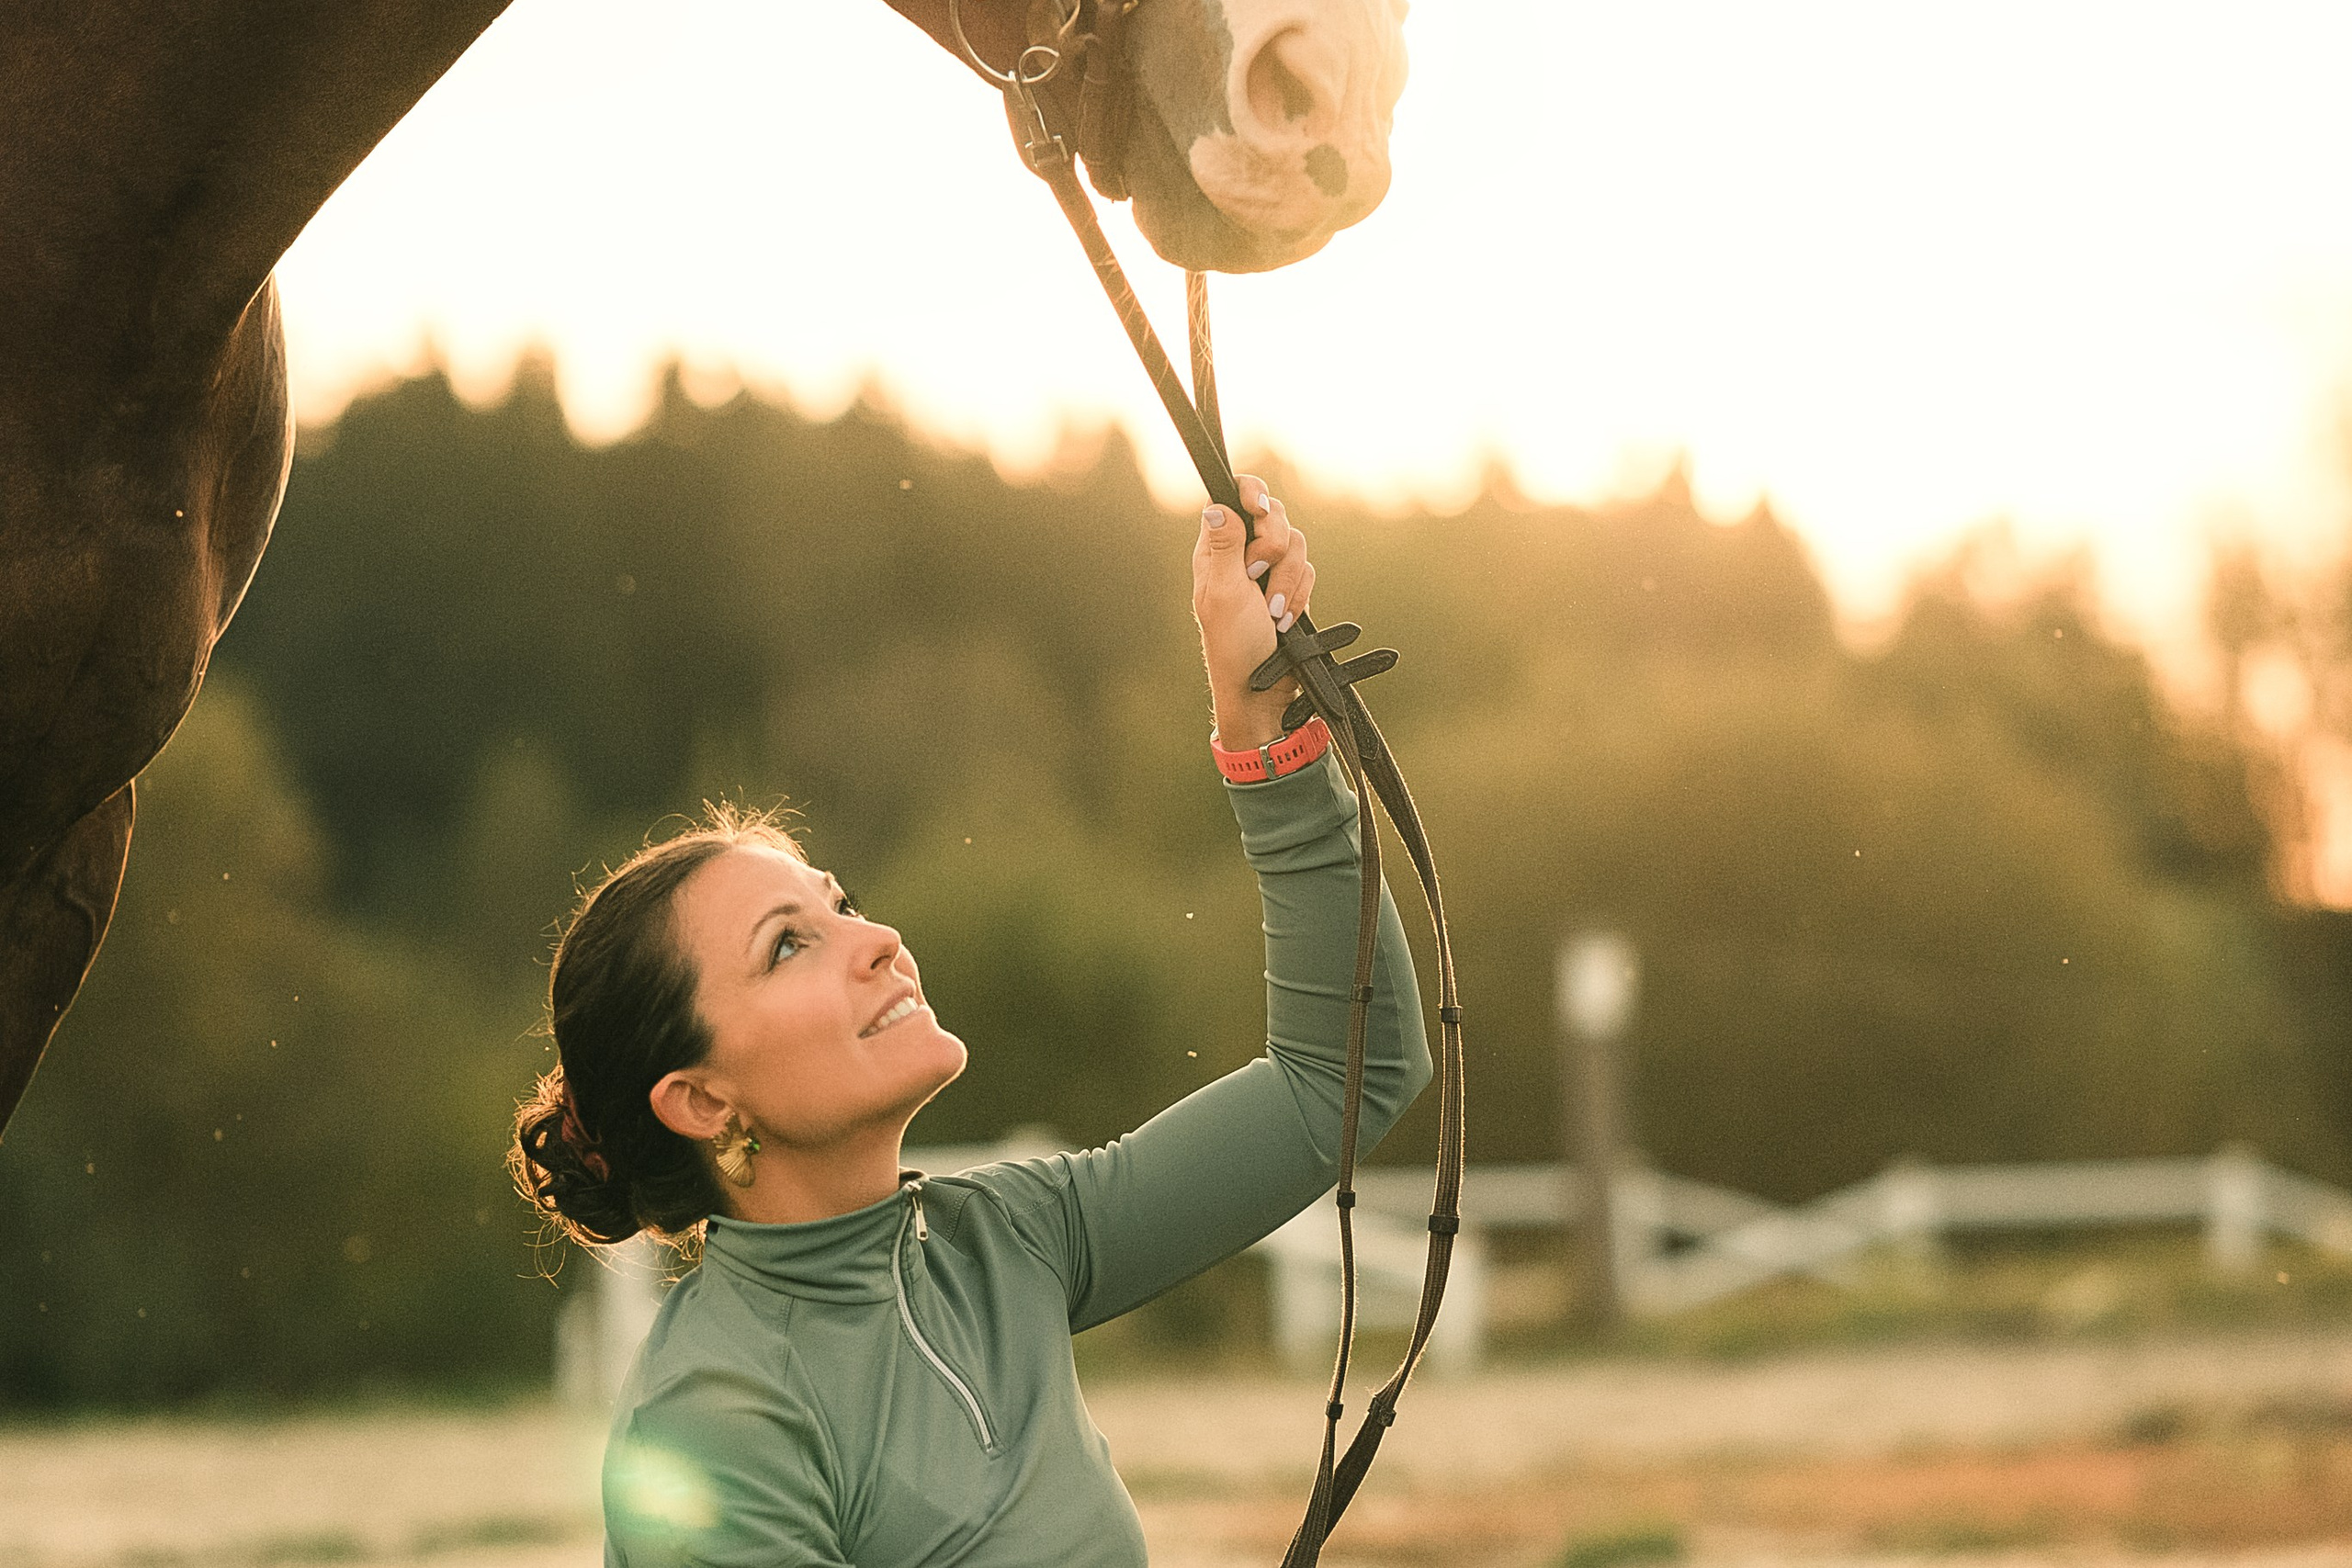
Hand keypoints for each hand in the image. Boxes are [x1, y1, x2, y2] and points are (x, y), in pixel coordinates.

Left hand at [1192, 475, 1313, 750]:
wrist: (1263, 689)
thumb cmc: (1235, 645)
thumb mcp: (1224, 593)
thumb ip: (1225, 546)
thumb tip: (1215, 506)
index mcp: (1216, 549)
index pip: (1232, 497)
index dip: (1251, 494)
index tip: (1260, 510)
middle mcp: (1241, 553)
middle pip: (1272, 514)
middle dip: (1274, 545)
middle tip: (1257, 574)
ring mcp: (1268, 570)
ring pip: (1296, 542)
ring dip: (1288, 580)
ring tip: (1272, 611)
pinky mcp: (1291, 587)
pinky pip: (1308, 569)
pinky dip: (1300, 595)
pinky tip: (1284, 620)